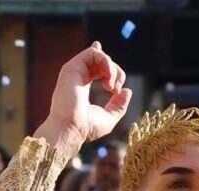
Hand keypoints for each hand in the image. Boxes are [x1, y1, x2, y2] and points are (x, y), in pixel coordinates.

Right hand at [33, 42, 131, 157]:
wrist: (71, 129)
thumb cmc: (87, 128)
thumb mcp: (109, 117)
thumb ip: (119, 105)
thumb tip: (127, 90)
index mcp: (82, 86)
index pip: (95, 66)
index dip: (108, 64)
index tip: (116, 86)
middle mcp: (77, 76)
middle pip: (101, 61)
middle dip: (116, 73)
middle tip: (116, 90)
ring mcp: (74, 71)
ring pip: (98, 55)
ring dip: (112, 69)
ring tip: (111, 87)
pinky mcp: (73, 67)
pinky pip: (94, 53)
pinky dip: (107, 63)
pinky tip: (108, 79)